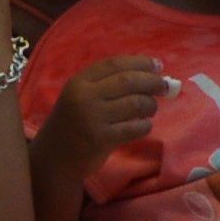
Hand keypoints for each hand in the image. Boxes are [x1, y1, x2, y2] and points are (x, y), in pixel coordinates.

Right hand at [34, 54, 164, 189]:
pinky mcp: (102, 139)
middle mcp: (85, 96)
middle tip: (165, 86)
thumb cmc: (73, 123)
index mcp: (79, 81)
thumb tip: (150, 72)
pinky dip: (145, 125)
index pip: (115, 64)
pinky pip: (135, 128)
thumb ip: (107, 84)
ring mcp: (93, 118)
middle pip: (128, 81)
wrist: (54, 158)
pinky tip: (143, 126)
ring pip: (135, 104)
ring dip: (150, 105)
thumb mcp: (81, 97)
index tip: (158, 65)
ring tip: (151, 108)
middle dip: (152, 81)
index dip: (140, 62)